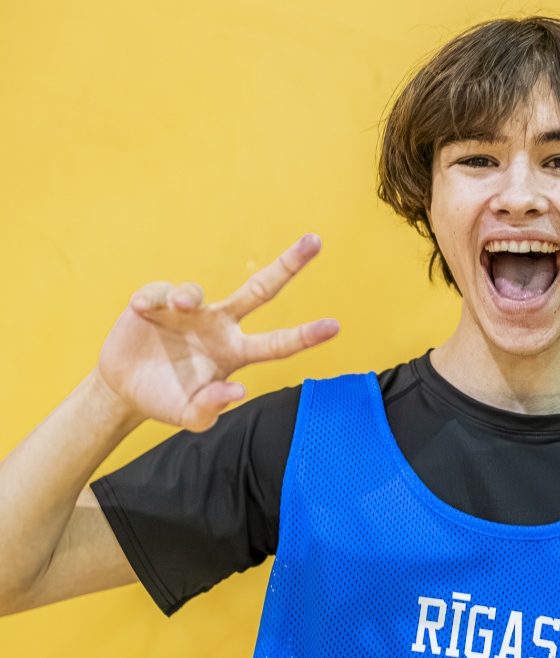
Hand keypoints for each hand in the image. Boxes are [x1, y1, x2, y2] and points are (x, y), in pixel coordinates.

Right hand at [95, 234, 337, 430]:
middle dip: (289, 265)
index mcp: (235, 353)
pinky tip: (141, 309)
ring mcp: (190, 311)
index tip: (335, 326)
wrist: (126, 389)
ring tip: (180, 306)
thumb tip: (237, 392)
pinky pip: (161, 291)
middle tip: (315, 241)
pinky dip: (154, 298)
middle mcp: (220, 326)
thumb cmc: (167, 399)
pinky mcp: (157, 301)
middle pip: (260, 290)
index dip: (305, 336)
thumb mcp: (190, 417)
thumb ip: (211, 409)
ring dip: (189, 295)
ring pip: (196, 291)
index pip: (278, 344)